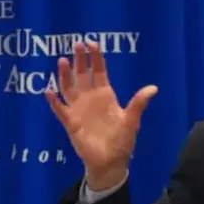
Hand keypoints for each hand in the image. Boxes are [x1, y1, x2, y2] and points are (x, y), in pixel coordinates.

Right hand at [44, 41, 156, 189]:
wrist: (110, 161)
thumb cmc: (122, 141)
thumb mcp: (131, 121)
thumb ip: (139, 103)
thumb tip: (154, 88)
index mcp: (105, 95)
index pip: (99, 71)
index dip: (95, 58)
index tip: (92, 43)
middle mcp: (90, 99)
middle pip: (82, 75)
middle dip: (80, 60)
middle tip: (76, 43)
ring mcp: (78, 109)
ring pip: (69, 87)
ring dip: (65, 75)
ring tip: (62, 60)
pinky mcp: (70, 122)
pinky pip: (60, 109)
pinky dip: (54, 101)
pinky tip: (49, 91)